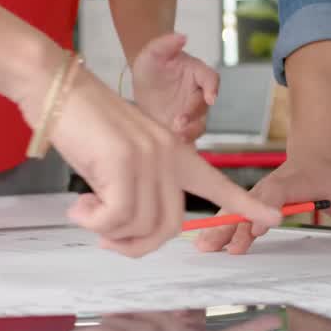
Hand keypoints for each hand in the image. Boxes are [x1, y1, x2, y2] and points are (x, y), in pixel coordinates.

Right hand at [26, 52, 281, 257]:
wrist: (56, 85)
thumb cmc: (83, 122)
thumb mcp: (119, 156)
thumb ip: (135, 186)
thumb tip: (126, 227)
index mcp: (175, 152)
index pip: (218, 183)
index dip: (245, 204)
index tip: (274, 218)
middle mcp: (168, 156)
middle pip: (168, 226)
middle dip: (135, 244)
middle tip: (105, 237)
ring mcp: (148, 158)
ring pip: (141, 226)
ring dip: (107, 232)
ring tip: (85, 213)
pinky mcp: (123, 163)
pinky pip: (115, 219)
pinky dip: (93, 222)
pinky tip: (79, 207)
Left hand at [130, 33, 218, 141]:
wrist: (144, 80)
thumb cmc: (152, 63)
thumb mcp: (153, 51)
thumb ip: (166, 42)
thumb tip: (182, 37)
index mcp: (197, 73)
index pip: (210, 78)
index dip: (212, 88)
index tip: (210, 98)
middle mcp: (198, 93)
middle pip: (204, 106)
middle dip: (194, 115)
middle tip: (178, 122)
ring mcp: (191, 111)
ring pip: (199, 124)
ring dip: (191, 131)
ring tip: (177, 136)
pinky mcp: (182, 125)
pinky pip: (189, 135)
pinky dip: (184, 141)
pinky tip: (173, 145)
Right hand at [194, 146, 330, 254]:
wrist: (316, 152)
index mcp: (289, 183)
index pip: (274, 198)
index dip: (265, 214)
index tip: (257, 233)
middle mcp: (268, 187)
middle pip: (248, 207)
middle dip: (234, 227)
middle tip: (225, 249)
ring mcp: (256, 193)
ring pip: (235, 210)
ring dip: (219, 228)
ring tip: (204, 247)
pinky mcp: (251, 201)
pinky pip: (233, 213)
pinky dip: (219, 227)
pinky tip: (207, 244)